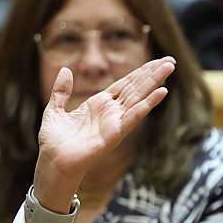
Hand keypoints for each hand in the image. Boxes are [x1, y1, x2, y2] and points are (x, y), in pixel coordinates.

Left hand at [35, 57, 174, 196]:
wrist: (52, 162)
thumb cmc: (54, 141)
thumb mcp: (55, 109)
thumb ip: (61, 91)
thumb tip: (65, 69)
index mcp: (99, 104)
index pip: (125, 83)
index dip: (140, 72)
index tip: (157, 60)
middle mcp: (111, 112)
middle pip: (136, 88)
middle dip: (153, 73)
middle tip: (171, 60)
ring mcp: (114, 123)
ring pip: (138, 98)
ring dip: (154, 83)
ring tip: (170, 68)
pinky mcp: (114, 135)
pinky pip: (133, 117)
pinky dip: (147, 105)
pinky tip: (161, 93)